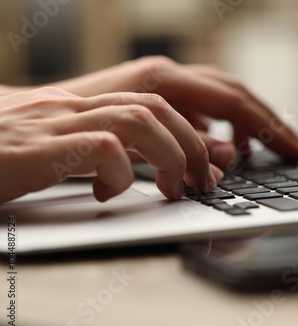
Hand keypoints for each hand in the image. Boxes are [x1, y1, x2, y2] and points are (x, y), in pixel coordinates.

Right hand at [0, 87, 221, 202]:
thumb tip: (147, 164)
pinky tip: (104, 193)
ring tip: (172, 187)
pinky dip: (119, 173)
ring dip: (170, 156)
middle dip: (191, 144)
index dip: (188, 130)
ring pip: (138, 119)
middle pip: (155, 106)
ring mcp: (54, 123)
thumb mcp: (58, 150)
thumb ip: (101, 151)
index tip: (203, 164)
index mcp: (80, 107)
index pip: (151, 101)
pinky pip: (100, 146)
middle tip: (199, 180)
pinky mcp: (35, 149)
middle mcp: (72, 108)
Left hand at [55, 56, 297, 168]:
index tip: (297, 151)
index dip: (271, 128)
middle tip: (296, 148)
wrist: (21, 122)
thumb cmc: (69, 132)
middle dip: (270, 123)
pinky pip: (201, 107)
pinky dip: (221, 127)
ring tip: (263, 151)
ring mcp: (160, 83)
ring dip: (246, 124)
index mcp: (162, 81)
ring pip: (220, 98)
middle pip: (235, 93)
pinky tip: (224, 146)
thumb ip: (184, 150)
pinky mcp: (154, 96)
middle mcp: (164, 74)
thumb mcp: (129, 147)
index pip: (235, 102)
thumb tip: (229, 156)